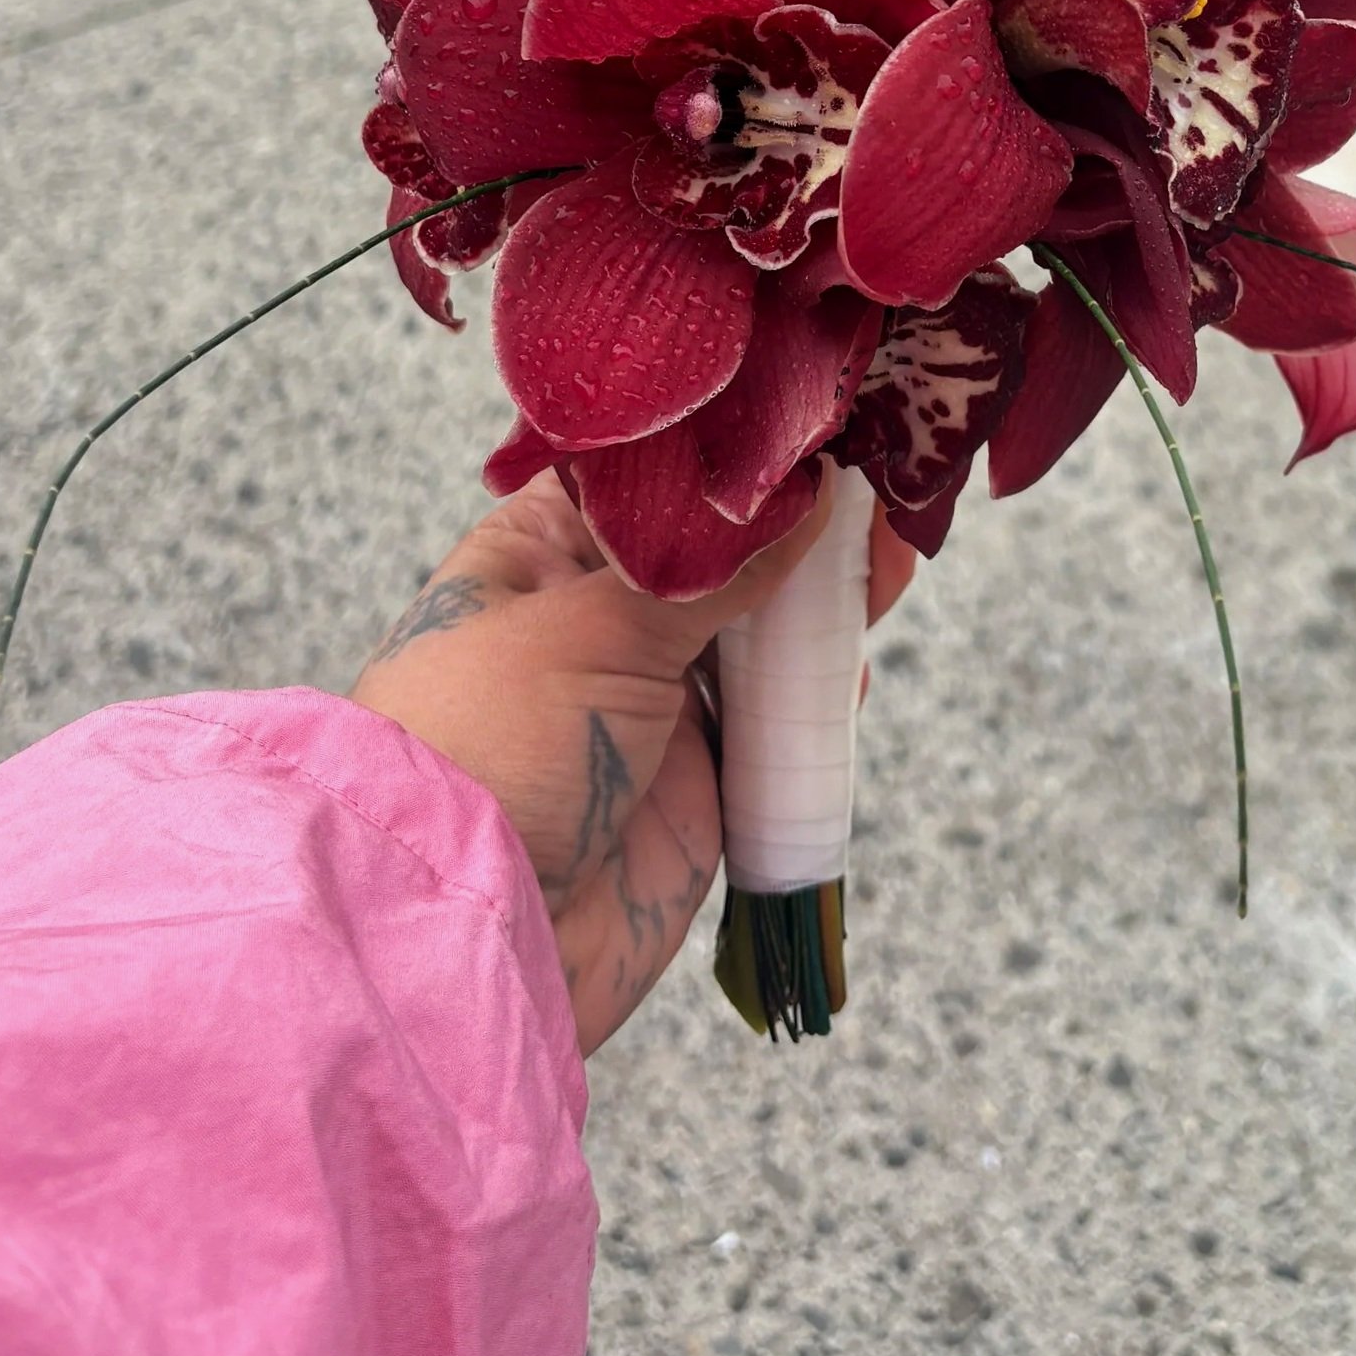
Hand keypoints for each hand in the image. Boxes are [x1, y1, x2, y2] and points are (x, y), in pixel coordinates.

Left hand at [352, 467, 914, 1052]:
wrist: (469, 933)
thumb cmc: (486, 743)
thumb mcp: (594, 627)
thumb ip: (714, 566)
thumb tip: (809, 493)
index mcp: (542, 551)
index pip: (651, 477)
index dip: (731, 453)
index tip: (816, 422)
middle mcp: (598, 618)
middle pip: (720, 555)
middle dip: (797, 528)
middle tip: (878, 496)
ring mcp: (652, 704)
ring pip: (759, 637)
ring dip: (820, 607)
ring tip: (887, 565)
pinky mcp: (699, 785)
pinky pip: (774, 725)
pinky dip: (818, 697)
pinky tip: (852, 662)